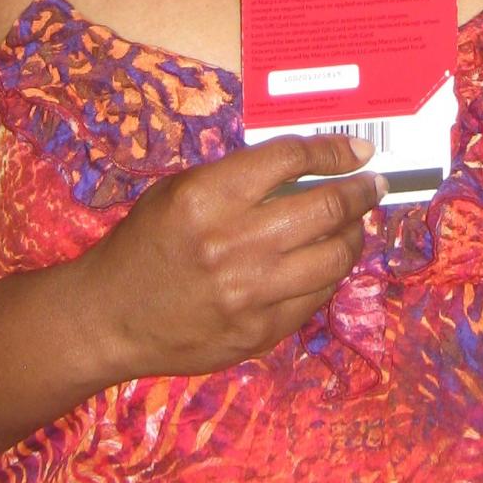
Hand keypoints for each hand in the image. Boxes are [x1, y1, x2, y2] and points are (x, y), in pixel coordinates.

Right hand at [87, 132, 384, 380]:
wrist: (109, 317)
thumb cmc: (144, 244)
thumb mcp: (179, 192)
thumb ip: (238, 178)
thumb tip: (306, 167)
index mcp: (207, 197)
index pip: (290, 159)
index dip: (333, 150)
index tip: (357, 149)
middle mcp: (233, 243)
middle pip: (325, 207)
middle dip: (360, 191)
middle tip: (373, 184)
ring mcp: (250, 294)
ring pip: (335, 256)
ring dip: (355, 234)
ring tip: (356, 224)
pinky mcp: (259, 333)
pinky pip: (317, 297)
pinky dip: (330, 273)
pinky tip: (327, 261)